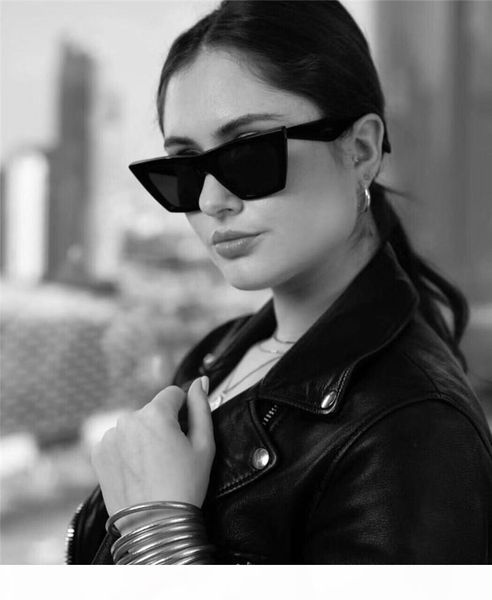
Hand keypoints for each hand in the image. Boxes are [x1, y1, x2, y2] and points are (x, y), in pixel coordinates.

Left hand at [91, 376, 214, 528]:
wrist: (154, 525)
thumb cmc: (184, 486)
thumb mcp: (204, 445)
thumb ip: (201, 407)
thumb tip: (200, 381)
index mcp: (155, 414)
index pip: (173, 393)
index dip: (183, 410)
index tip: (184, 433)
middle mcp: (128, 419)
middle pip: (152, 411)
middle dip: (162, 425)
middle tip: (170, 456)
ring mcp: (110, 436)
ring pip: (135, 426)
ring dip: (143, 437)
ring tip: (152, 467)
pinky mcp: (98, 452)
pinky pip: (118, 440)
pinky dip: (127, 450)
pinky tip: (137, 471)